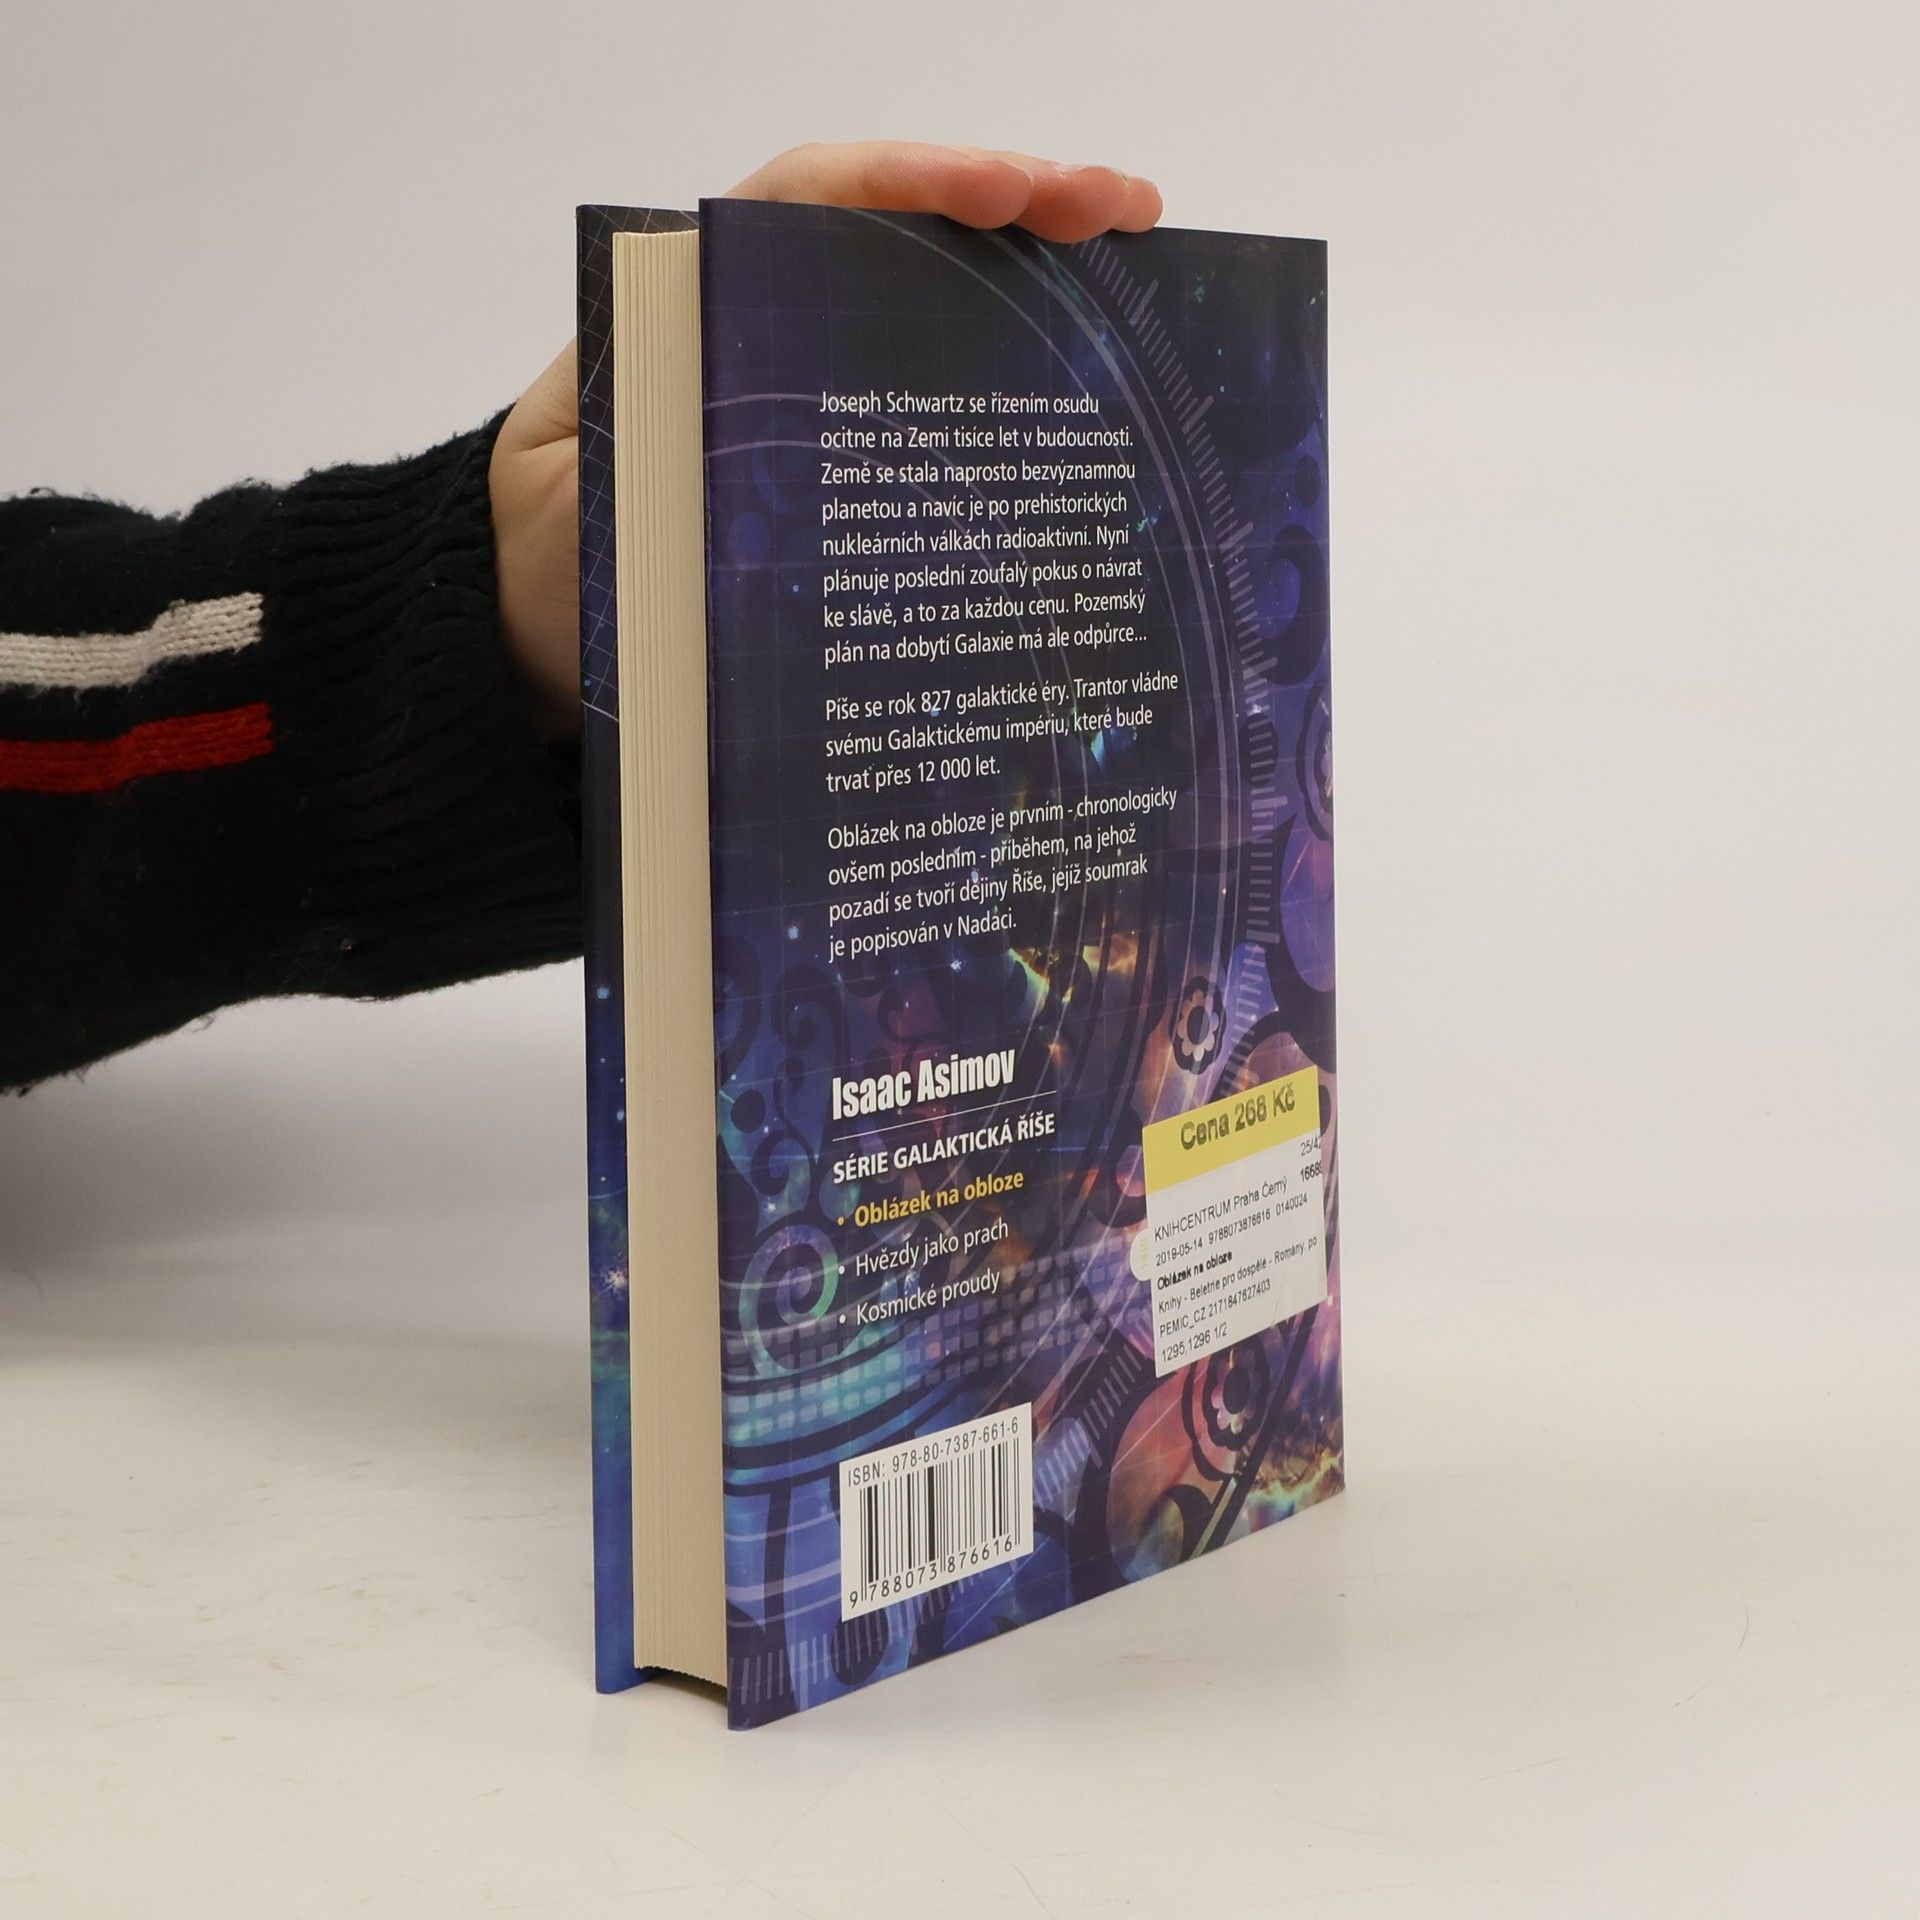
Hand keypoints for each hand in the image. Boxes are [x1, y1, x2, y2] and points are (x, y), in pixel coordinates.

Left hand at [490, 143, 1163, 731]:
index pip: (806, 201)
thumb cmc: (549, 573)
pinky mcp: (830, 460)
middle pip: (891, 231)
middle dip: (1014, 205)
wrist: (528, 639)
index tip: (1008, 195)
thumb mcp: (580, 502)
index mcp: (689, 312)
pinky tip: (1084, 378)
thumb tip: (758, 441)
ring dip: (1030, 277)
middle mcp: (757, 329)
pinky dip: (1004, 373)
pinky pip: (924, 398)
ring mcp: (802, 390)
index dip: (913, 183)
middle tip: (1125, 210)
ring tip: (1138, 260)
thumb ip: (647, 450)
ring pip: (924, 304)